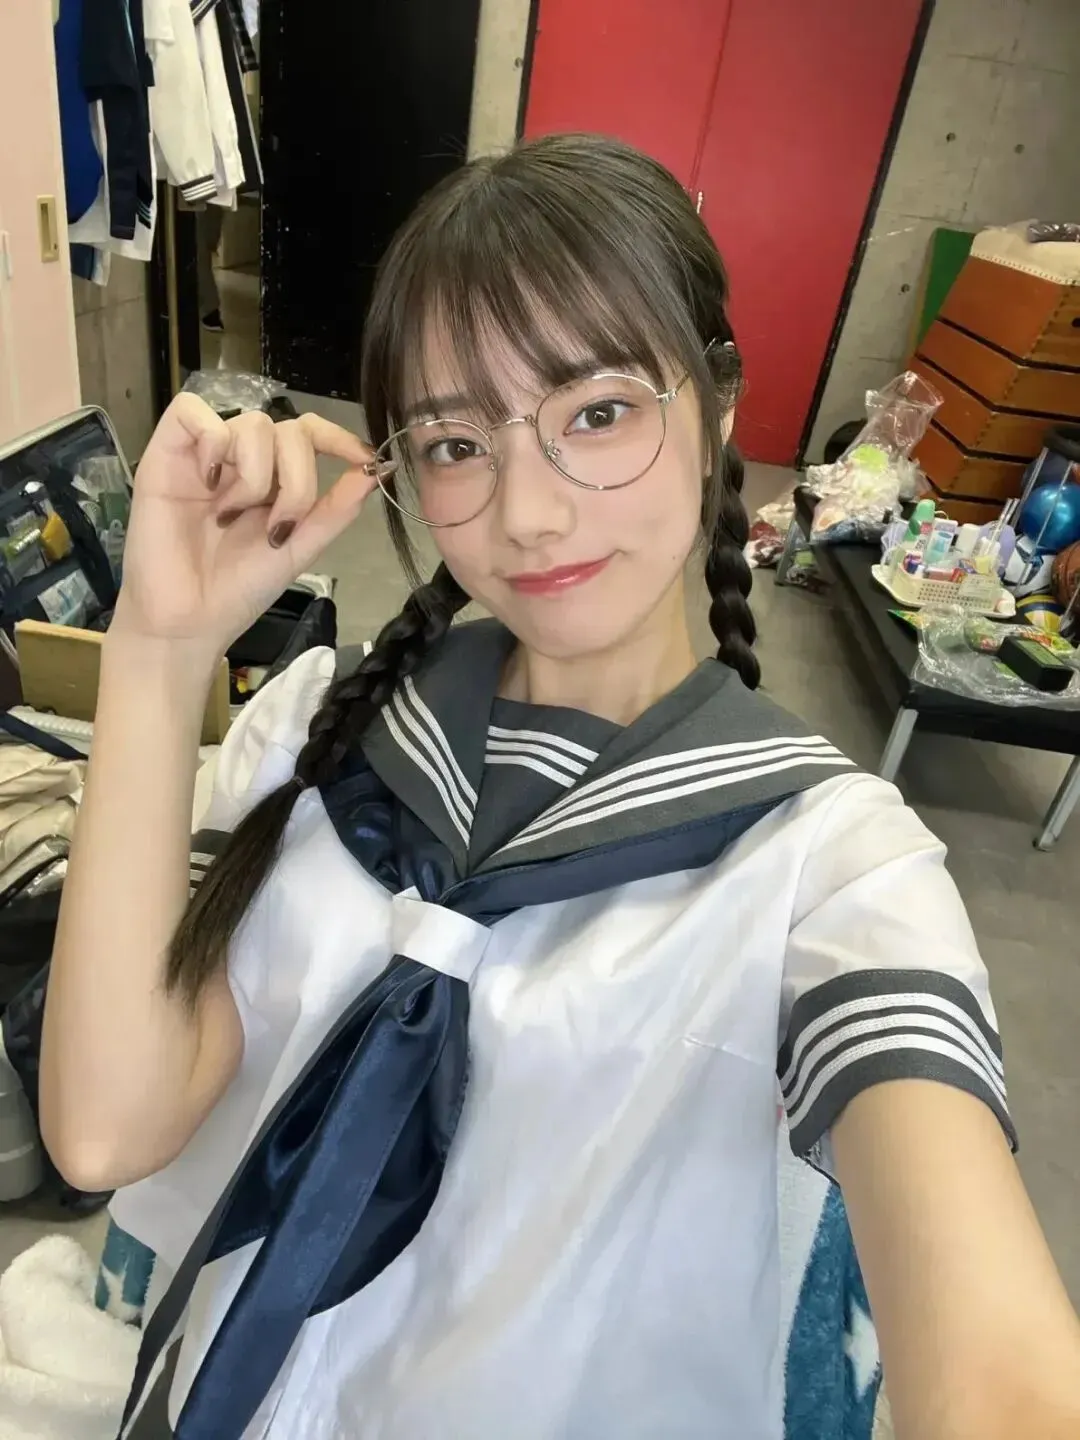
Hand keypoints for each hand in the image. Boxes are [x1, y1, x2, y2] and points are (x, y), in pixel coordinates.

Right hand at [114, 394, 378, 657]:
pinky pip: (193, 413)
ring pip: (253, 424)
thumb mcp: (300, 547)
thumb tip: (377, 470)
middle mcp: (242, 460)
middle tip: (274, 528)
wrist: (188, 621)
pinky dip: (213, 443)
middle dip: (296, 480)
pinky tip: (209, 483)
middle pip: (289, 430)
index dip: (338, 437)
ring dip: (255, 475)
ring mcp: (206, 454)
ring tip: (229, 516)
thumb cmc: (239, 589)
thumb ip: (337, 508)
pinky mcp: (166, 452)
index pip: (309, 433)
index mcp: (275, 480)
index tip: (364, 458)